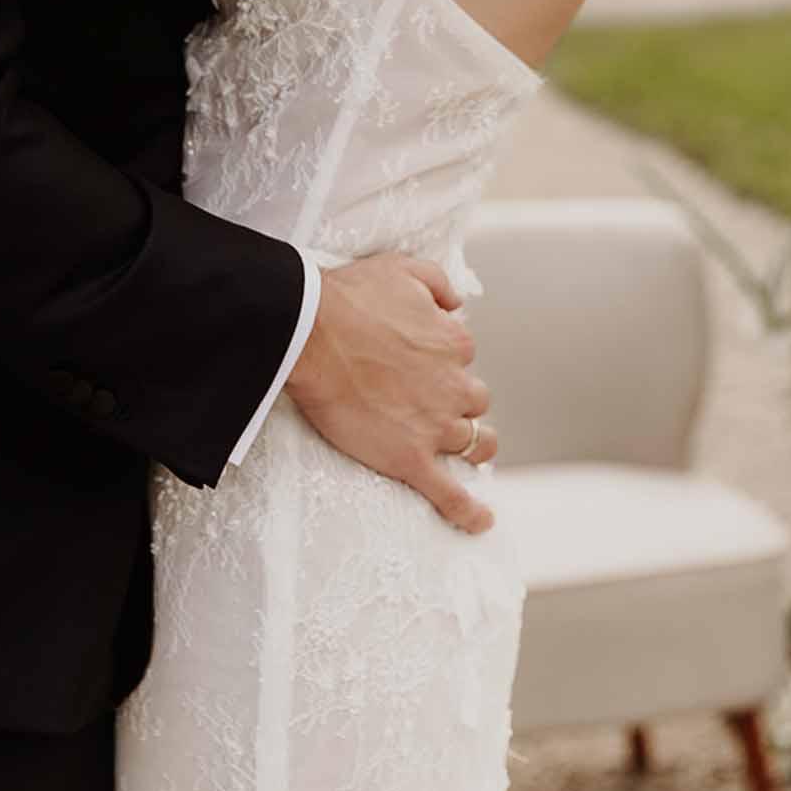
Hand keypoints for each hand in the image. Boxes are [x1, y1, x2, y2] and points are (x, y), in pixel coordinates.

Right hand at [286, 253, 496, 532]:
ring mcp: (434, 428)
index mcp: (454, 343)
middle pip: (474, 402)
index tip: (417, 360)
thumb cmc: (350, 298)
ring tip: (465, 450)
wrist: (310, 334)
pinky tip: (481, 521)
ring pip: (475, 444)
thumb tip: (458, 303)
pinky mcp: (411, 461)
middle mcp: (454, 387)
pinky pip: (452, 495)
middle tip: (430, 401)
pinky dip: (470, 512)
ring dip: (473, 445)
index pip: (463, 357)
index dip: (442, 360)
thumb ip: (439, 283)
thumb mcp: (403, 268)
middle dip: (459, 402)